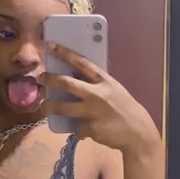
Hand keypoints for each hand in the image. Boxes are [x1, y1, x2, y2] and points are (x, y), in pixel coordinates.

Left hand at [40, 42, 159, 153]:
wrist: (138, 132)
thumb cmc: (126, 109)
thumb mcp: (115, 91)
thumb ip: (98, 85)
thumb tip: (77, 80)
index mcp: (105, 82)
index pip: (82, 63)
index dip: (65, 53)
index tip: (51, 45)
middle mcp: (97, 94)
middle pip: (67, 83)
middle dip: (50, 79)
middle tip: (41, 78)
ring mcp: (92, 112)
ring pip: (63, 108)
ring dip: (50, 106)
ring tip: (44, 106)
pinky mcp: (90, 128)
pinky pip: (77, 129)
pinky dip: (78, 130)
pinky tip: (84, 131)